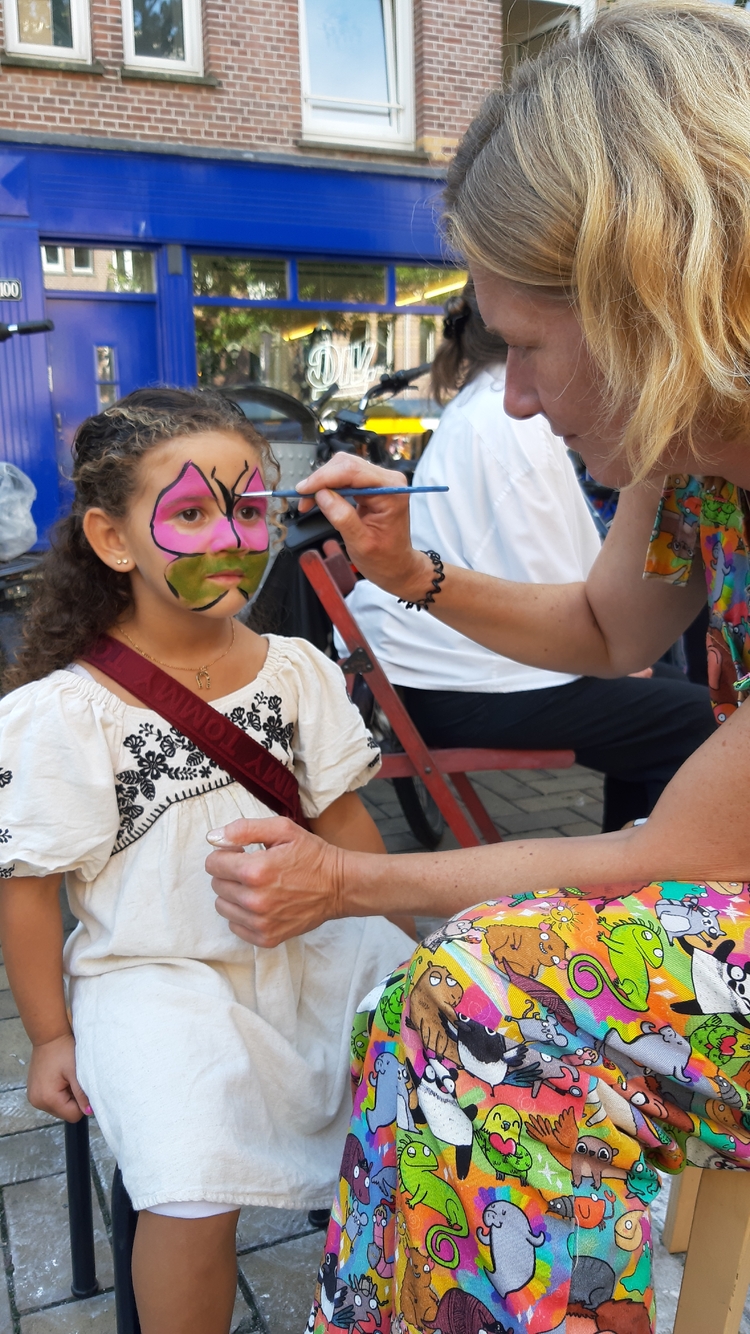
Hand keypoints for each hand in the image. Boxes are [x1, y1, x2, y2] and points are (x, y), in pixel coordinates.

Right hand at [27, 1032, 90, 1121]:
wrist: (49, 1037)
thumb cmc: (62, 1051)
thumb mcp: (76, 1073)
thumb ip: (82, 1094)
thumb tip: (89, 1112)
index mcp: (48, 1098)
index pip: (73, 1116)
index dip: (81, 1104)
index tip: (81, 1087)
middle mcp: (37, 1102)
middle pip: (64, 1113)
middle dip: (72, 1100)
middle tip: (72, 1080)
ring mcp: (33, 1098)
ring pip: (58, 1107)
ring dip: (65, 1096)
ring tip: (65, 1078)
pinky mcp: (33, 1092)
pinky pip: (50, 1100)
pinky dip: (57, 1093)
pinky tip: (58, 1078)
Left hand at [206, 817, 346, 946]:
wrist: (339, 886)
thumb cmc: (312, 855)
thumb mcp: (282, 829)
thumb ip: (243, 829)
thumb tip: (213, 838)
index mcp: (254, 871)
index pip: (212, 864)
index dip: (225, 854)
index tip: (242, 853)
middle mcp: (254, 900)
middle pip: (217, 885)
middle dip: (230, 873)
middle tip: (253, 869)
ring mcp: (260, 922)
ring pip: (223, 907)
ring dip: (234, 894)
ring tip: (257, 886)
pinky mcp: (267, 938)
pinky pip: (236, 926)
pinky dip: (243, 915)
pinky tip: (261, 903)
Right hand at [296, 456, 432, 599]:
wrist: (396, 566)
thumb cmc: (385, 558)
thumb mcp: (360, 543)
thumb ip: (342, 517)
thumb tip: (322, 495)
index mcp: (391, 490)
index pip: (353, 471)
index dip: (324, 478)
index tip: (303, 490)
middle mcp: (388, 480)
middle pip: (346, 465)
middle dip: (321, 479)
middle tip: (303, 499)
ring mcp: (380, 481)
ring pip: (343, 468)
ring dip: (322, 483)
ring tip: (308, 502)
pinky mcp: (371, 485)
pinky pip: (345, 477)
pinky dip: (328, 486)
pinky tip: (319, 499)